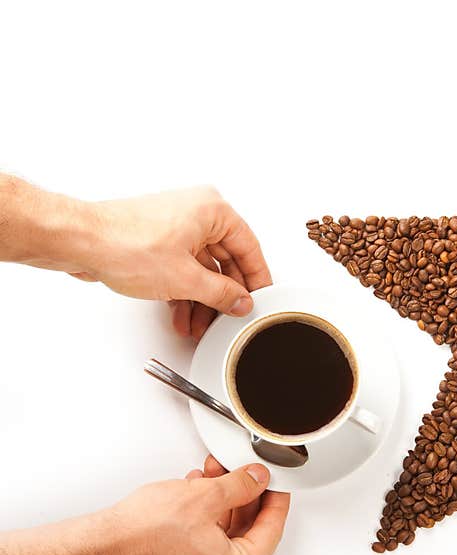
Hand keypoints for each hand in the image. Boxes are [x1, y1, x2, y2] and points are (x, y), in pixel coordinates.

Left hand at [86, 187, 272, 339]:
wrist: (79, 242)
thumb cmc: (124, 243)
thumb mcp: (187, 279)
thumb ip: (222, 294)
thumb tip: (241, 301)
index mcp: (212, 210)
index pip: (248, 248)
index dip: (256, 278)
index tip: (261, 299)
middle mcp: (196, 213)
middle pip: (225, 260)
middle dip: (223, 295)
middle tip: (230, 317)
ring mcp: (176, 226)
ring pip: (202, 268)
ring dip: (202, 300)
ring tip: (201, 325)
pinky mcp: (157, 240)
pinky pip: (182, 269)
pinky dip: (184, 293)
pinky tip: (183, 316)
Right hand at [104, 456, 289, 554]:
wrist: (99, 548)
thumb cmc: (142, 536)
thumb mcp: (205, 496)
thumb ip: (241, 485)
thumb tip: (257, 479)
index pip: (272, 530)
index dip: (275, 499)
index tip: (277, 483)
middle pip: (250, 533)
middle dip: (244, 496)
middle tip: (244, 473)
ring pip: (227, 536)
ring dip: (223, 503)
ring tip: (214, 474)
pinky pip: (208, 545)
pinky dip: (207, 518)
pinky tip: (199, 492)